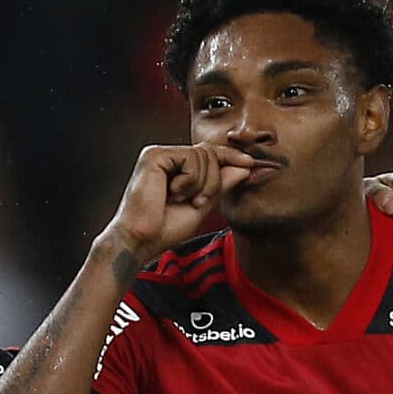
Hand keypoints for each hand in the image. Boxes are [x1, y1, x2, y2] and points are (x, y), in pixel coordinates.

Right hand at [99, 144, 257, 267]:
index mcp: (177, 168)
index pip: (210, 154)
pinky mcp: (155, 155)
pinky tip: (174, 193)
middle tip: (199, 202)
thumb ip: (220, 186)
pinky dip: (190, 180)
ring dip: (202, 184)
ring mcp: (160, 154)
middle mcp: (168, 157)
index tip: (251, 165)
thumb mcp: (202, 205)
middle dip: (214, 181)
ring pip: (205, 155)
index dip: (232, 158)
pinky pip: (191, 158)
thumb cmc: (164, 229)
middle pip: (211, 153)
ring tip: (183, 200)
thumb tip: (244, 168)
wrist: (142, 240)